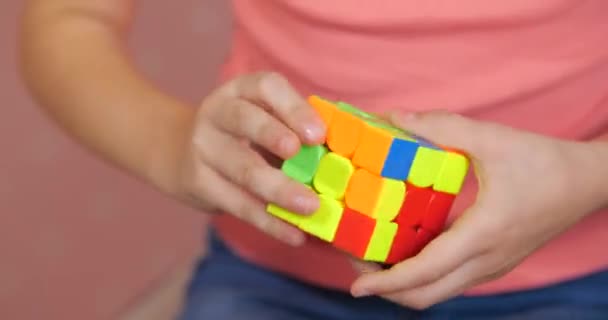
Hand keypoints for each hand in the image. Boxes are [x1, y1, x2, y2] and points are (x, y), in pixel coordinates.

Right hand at [176, 72, 325, 245]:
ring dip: (278, 189)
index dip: (292, 108)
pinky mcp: (197, 183)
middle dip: (274, 136)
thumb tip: (348, 148)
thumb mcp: (262, 116)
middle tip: (304, 155)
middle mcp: (217, 112)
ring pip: (242, 169)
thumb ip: (296, 127)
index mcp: (241, 90)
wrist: (179, 150)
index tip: (318, 134)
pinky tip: (295, 235)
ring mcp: (203, 148)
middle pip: (244, 121)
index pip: (265, 87)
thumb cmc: (243, 132)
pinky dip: (269, 222)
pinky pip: (237, 204)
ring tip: (310, 207)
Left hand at [349, 110, 606, 308]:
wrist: (588, 182)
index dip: (385, 282)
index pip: (424, 273)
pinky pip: (451, 279)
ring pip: (438, 291)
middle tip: (357, 267)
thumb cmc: (544, 161)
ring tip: (374, 258)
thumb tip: (395, 118)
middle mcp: (486, 261)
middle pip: (426, 295)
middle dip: (387, 288)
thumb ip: (440, 126)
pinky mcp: (494, 262)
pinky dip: (423, 274)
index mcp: (482, 235)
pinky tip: (406, 249)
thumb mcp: (491, 138)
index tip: (355, 285)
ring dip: (403, 283)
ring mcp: (492, 266)